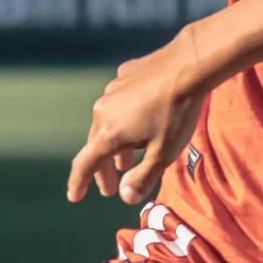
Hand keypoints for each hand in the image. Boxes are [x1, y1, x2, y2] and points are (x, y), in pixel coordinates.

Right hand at [66, 44, 203, 206]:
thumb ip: (143, 178)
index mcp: (108, 134)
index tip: (75, 197)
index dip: (78, 184)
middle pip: (96, 145)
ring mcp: (112, 91)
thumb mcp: (163, 154)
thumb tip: (125, 197)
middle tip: (109, 188)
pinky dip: (125, 118)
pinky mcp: (124, 75)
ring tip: (126, 160)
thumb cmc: (177, 113)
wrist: (188, 65)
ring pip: (108, 123)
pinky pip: (120, 102)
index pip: (84, 164)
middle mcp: (103, 111)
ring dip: (115, 145)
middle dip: (103, 169)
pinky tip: (141, 120)